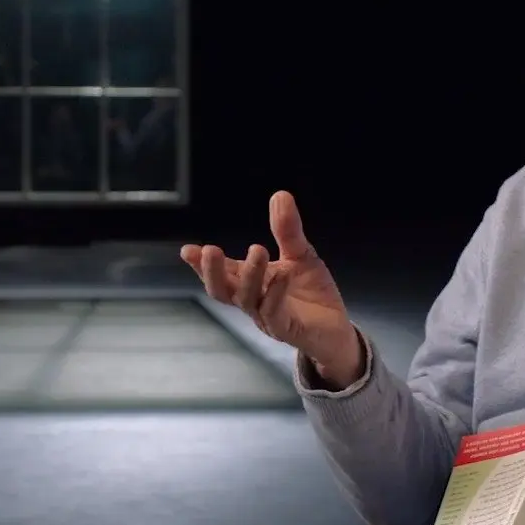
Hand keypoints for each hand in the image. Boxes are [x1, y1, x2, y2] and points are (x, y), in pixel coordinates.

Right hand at [181, 191, 361, 382]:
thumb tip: (280, 194)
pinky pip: (274, 312)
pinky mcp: (286, 329)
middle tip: (210, 250)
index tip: (188, 250)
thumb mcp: (300, 255)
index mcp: (251, 282)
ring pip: (247, 300)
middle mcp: (252, 301)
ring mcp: (267, 317)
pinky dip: (276, 293)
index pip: (222, 272)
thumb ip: (287, 230)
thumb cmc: (311, 293)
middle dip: (212, 272)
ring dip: (250, 275)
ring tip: (257, 250)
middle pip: (222, 291)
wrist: (336, 327)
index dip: (202, 263)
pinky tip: (282, 274)